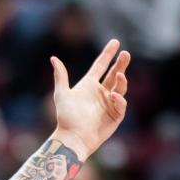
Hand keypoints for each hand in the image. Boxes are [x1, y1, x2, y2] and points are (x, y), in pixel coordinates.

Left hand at [50, 39, 129, 159]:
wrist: (73, 137)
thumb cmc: (66, 117)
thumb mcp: (62, 94)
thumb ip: (61, 76)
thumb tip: (53, 58)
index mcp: (89, 85)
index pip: (101, 66)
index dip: (108, 54)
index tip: (115, 42)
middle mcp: (100, 92)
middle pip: (114, 74)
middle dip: (121, 64)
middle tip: (126, 54)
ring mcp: (109, 103)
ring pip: (120, 87)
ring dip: (121, 80)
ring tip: (120, 74)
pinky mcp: (115, 115)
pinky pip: (120, 104)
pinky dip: (119, 99)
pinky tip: (113, 95)